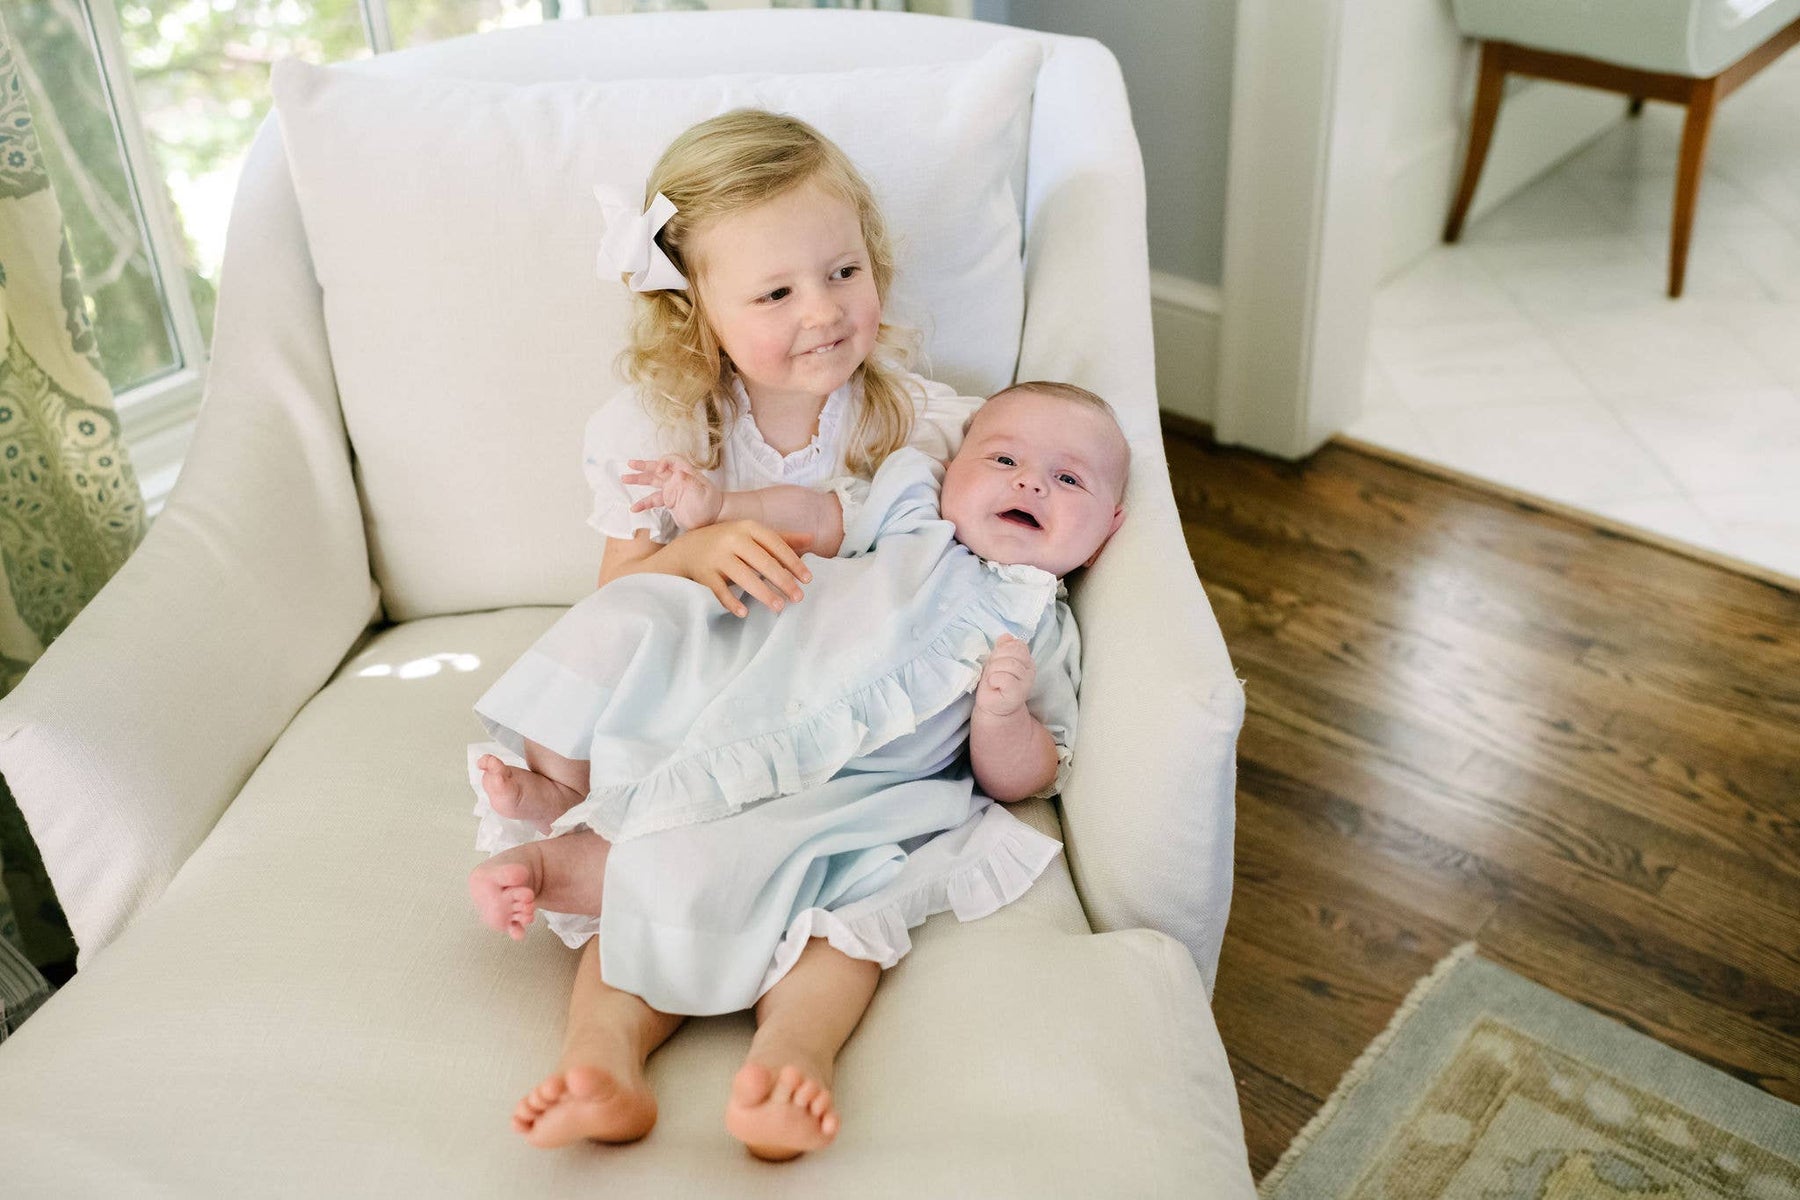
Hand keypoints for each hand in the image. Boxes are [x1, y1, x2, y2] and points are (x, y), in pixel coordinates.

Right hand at [622, 457, 722, 529]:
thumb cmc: (710, 504)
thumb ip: (690, 483)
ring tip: (624, 478)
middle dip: (643, 466)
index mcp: (686, 472)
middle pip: (658, 468)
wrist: (713, 517)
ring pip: (653, 481)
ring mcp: (673, 489)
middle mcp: (677, 478)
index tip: (658, 470)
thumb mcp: (702, 493)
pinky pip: (653, 499)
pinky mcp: (670, 500)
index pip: (672, 460)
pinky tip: (634, 507)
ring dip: (639, 479)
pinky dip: (643, 502)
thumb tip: (677, 474)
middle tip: (629, 464)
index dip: (663, 462)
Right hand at [661, 519, 812, 617]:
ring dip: (763, 592)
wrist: (687, 548)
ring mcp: (716, 556)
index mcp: (748, 527)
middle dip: (783, 580)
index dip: (793, 562)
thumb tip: (812, 539)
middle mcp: (732, 539)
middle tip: (798, 598)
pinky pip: (719, 590)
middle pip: (762, 561)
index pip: (776, 544)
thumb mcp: (753, 535)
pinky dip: (731, 601)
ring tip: (779, 607)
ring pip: (743, 576)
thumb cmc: (729, 542)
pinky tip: (744, 612)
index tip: (807, 579)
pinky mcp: (704, 573)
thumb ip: (782, 538)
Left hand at [976, 634, 1034, 718]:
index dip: (1002, 650)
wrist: (992, 706)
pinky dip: (994, 680)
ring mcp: (1026, 683)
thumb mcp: (997, 660)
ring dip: (994, 671)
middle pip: (1012, 652)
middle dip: (997, 660)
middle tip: (994, 672)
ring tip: (993, 680)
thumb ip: (1003, 648)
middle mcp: (1029, 671)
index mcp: (1026, 661)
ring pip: (1008, 664)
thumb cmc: (995, 682)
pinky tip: (994, 686)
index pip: (1017, 644)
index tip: (997, 662)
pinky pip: (1004, 678)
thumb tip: (1007, 636)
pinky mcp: (1017, 693)